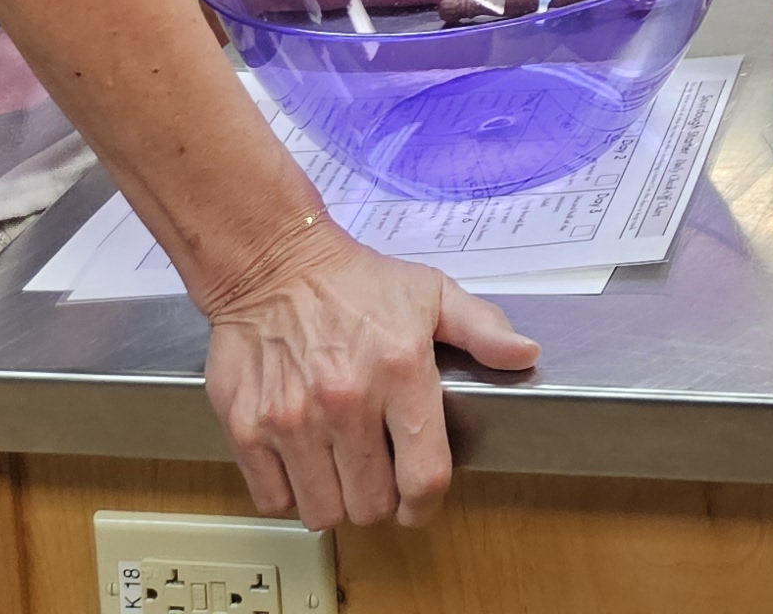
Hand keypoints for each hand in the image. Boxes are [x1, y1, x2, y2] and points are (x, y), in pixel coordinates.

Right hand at [200, 221, 539, 529]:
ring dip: (334, 499)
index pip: (423, 476)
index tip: (418, 505)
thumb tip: (525, 355)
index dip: (425, 505)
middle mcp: (345, 400)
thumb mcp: (431, 293)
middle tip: (375, 471)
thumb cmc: (354, 282)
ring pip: (322, 511)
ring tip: (338, 467)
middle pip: (371, 504)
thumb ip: (482, 328)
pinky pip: (274, 498)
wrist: (272, 262)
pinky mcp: (248, 427)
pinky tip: (301, 461)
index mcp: (401, 371)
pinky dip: (289, 492)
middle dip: (379, 499)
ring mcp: (292, 418)